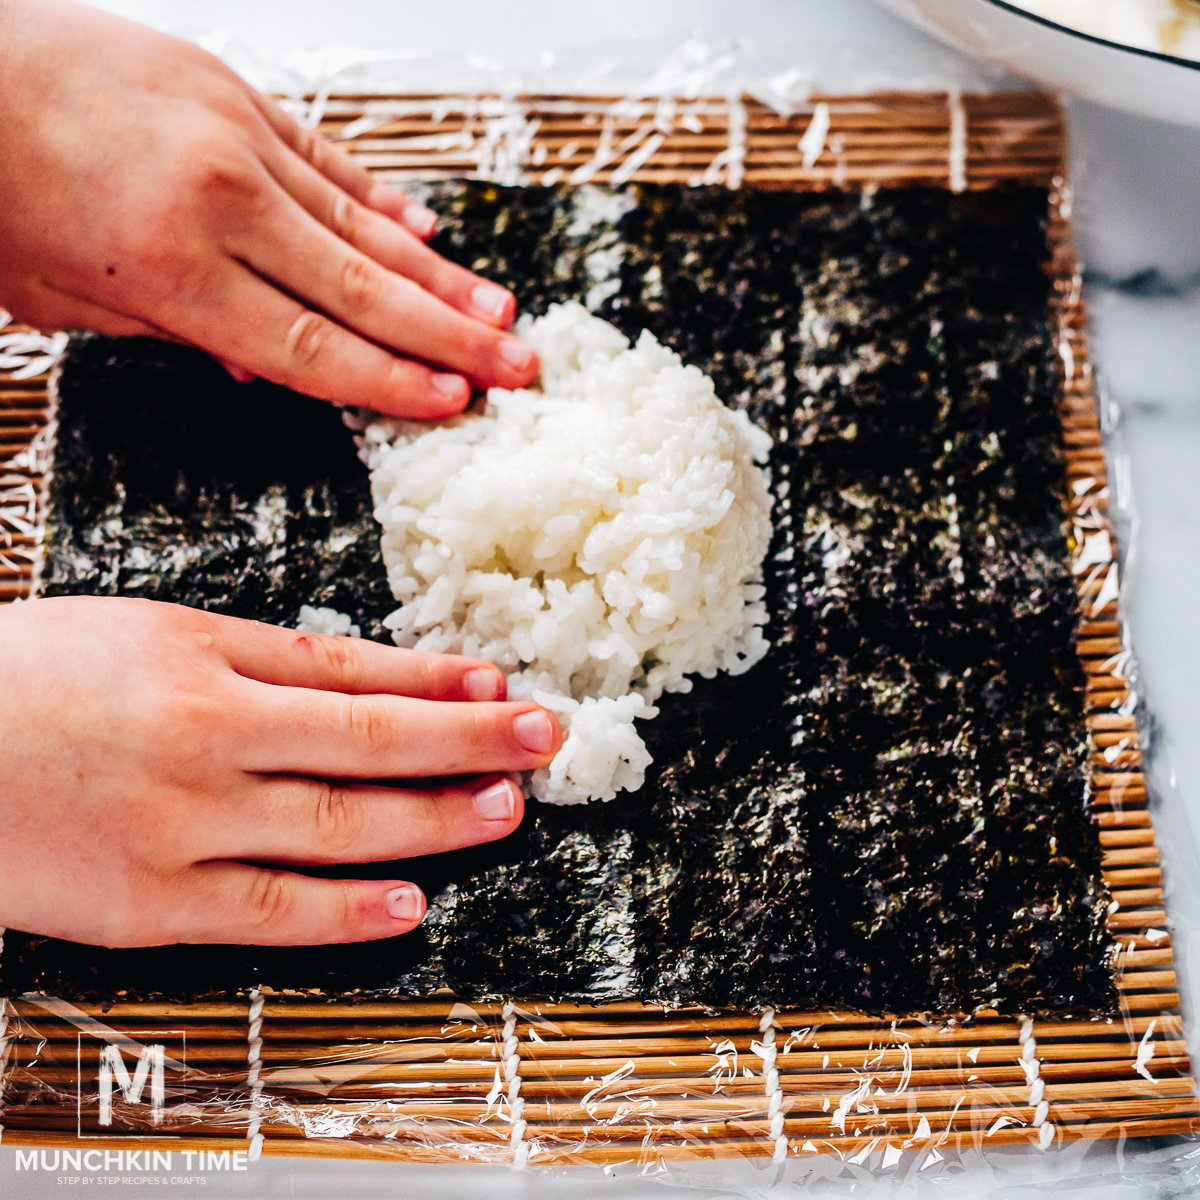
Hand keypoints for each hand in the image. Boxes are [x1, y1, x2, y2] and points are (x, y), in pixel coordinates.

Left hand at [0, 0, 537, 414]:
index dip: (389, 380)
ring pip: (360, 223)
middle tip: (518, 367)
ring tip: (499, 312)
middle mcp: (220, 198)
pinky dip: (382, 201)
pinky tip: (430, 235)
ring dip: (438, 275)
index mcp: (170, 266)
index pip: (309, 344)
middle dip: (448, 336)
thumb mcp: (63, 298)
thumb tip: (259, 362)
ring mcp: (235, 134)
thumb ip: (175, 331)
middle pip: (359, 287)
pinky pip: (327, 159)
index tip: (455, 403)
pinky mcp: (234, 92)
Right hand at [0, 597, 560, 947]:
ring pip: (338, 827)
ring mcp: (182, 828)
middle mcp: (207, 741)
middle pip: (369, 743)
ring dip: (434, 821)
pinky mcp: (150, 905)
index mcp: (205, 661)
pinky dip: (346, 913)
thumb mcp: (153, 634)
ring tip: (505, 811)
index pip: (354, 673)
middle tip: (545, 736)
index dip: (439, 682)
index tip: (502, 684)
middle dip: (470, 740)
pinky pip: (268, 912)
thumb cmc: (33, 678)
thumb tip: (371, 674)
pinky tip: (410, 904)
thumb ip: (265, 655)